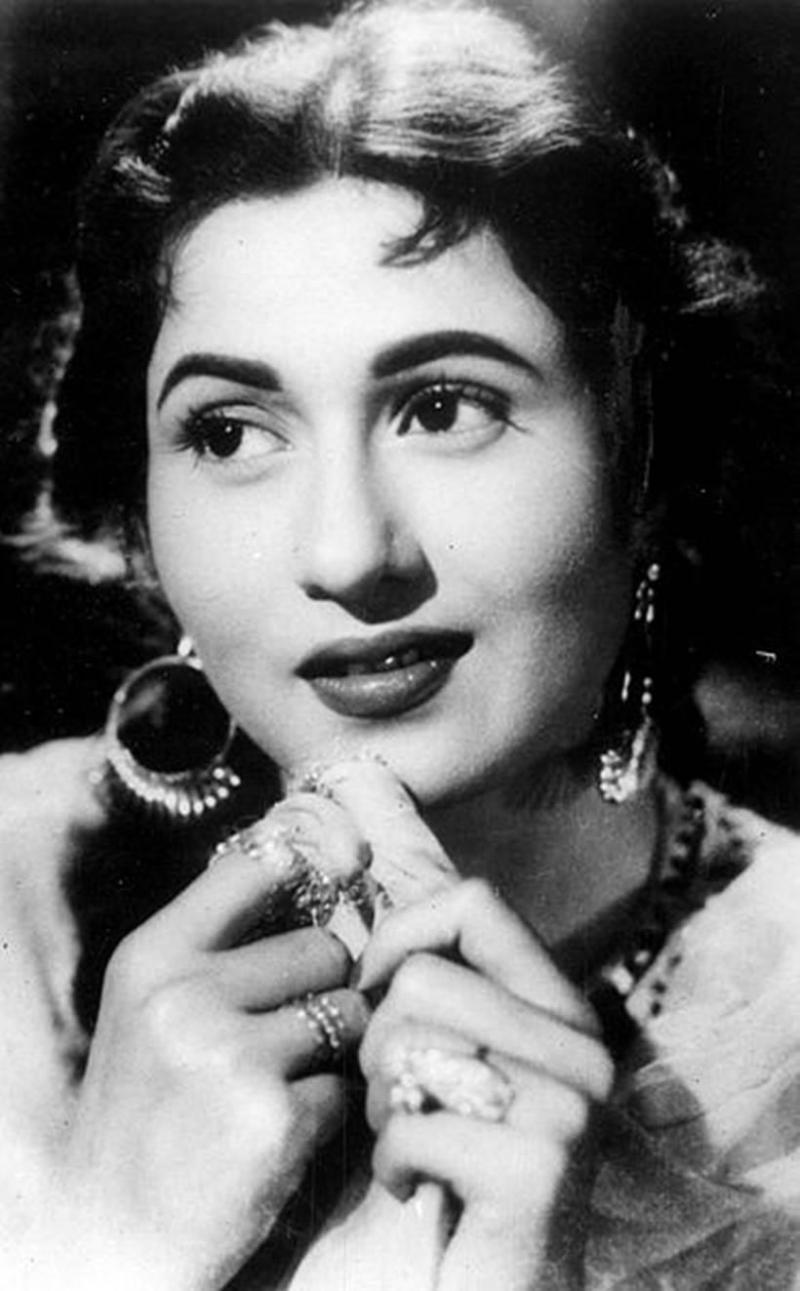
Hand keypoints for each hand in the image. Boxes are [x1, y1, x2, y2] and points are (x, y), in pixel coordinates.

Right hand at [50, 791, 370, 1290]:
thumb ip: (217, 943)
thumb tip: (315, 867)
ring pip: (348, 1011)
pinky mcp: (275, 1119)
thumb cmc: (146, 1108)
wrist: (114, 1233)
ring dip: (335, 1049)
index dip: (309, 870)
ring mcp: (229, 1056)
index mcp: (151, 957)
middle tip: (286, 1034)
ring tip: (284, 1081)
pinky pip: (347, 1085)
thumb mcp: (150, 1006)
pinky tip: (284, 1132)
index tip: (336, 876)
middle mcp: (185, 996)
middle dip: (324, 989)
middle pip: (324, 948)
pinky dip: (331, 1111)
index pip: (257, 866)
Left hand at [358, 876, 613, 1290]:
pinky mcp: (538, 1169)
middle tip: (399, 1098)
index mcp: (560, 1007)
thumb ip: (440, 992)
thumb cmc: (450, 1170)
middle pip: (423, 977)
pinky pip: (411, 1125)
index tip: (376, 989)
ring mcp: (571, 1107)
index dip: (403, 933)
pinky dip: (390, 1164)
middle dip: (378, 1042)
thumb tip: (376, 919)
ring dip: (383, 1104)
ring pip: (409, 1043)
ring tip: (412, 1141)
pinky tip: (416, 1189)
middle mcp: (582, 1046)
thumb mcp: (451, 1061)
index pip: (477, 902)